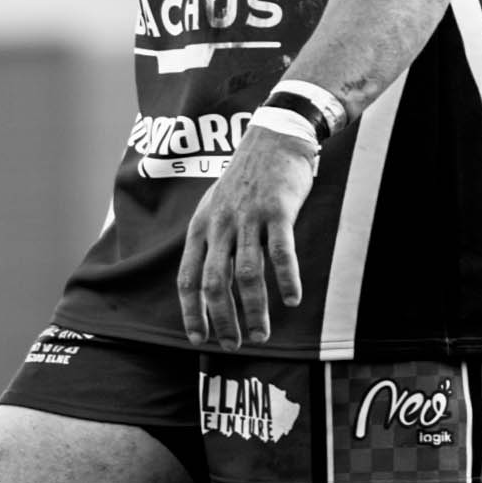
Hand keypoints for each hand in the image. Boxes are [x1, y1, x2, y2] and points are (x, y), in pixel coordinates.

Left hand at [178, 125, 317, 347]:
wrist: (273, 136)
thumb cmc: (246, 179)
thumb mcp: (216, 207)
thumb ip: (212, 242)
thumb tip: (209, 285)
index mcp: (202, 227)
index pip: (189, 278)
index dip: (192, 312)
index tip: (199, 340)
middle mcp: (220, 225)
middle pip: (215, 283)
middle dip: (222, 320)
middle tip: (233, 346)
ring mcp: (249, 218)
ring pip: (247, 274)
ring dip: (254, 309)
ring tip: (262, 335)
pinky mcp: (277, 211)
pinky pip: (281, 252)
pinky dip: (286, 279)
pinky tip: (292, 301)